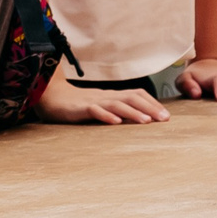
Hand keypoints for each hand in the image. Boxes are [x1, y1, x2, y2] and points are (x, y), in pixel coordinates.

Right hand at [31, 84, 170, 124]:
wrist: (50, 96)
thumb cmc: (77, 104)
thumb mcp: (100, 106)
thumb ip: (115, 109)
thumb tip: (136, 118)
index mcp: (112, 96)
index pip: (136, 94)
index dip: (152, 103)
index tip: (166, 115)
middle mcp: (106, 96)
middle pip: (131, 98)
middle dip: (150, 108)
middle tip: (165, 119)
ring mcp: (93, 101)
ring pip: (116, 104)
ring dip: (132, 112)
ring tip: (146, 121)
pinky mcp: (80, 109)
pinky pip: (94, 111)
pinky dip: (106, 116)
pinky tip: (115, 123)